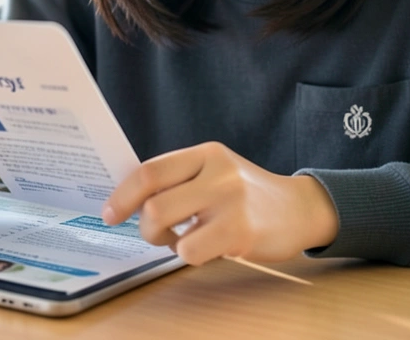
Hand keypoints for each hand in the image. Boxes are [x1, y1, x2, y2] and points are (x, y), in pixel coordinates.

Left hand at [101, 142, 338, 264]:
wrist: (300, 210)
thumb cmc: (248, 195)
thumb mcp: (216, 172)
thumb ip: (180, 179)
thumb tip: (129, 198)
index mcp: (206, 153)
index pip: (150, 171)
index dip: (122, 195)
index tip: (110, 213)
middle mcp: (217, 172)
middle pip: (152, 201)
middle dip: (141, 225)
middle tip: (150, 233)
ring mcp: (229, 200)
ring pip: (164, 224)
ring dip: (163, 241)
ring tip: (181, 239)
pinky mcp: (239, 231)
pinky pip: (190, 250)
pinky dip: (189, 254)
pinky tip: (206, 248)